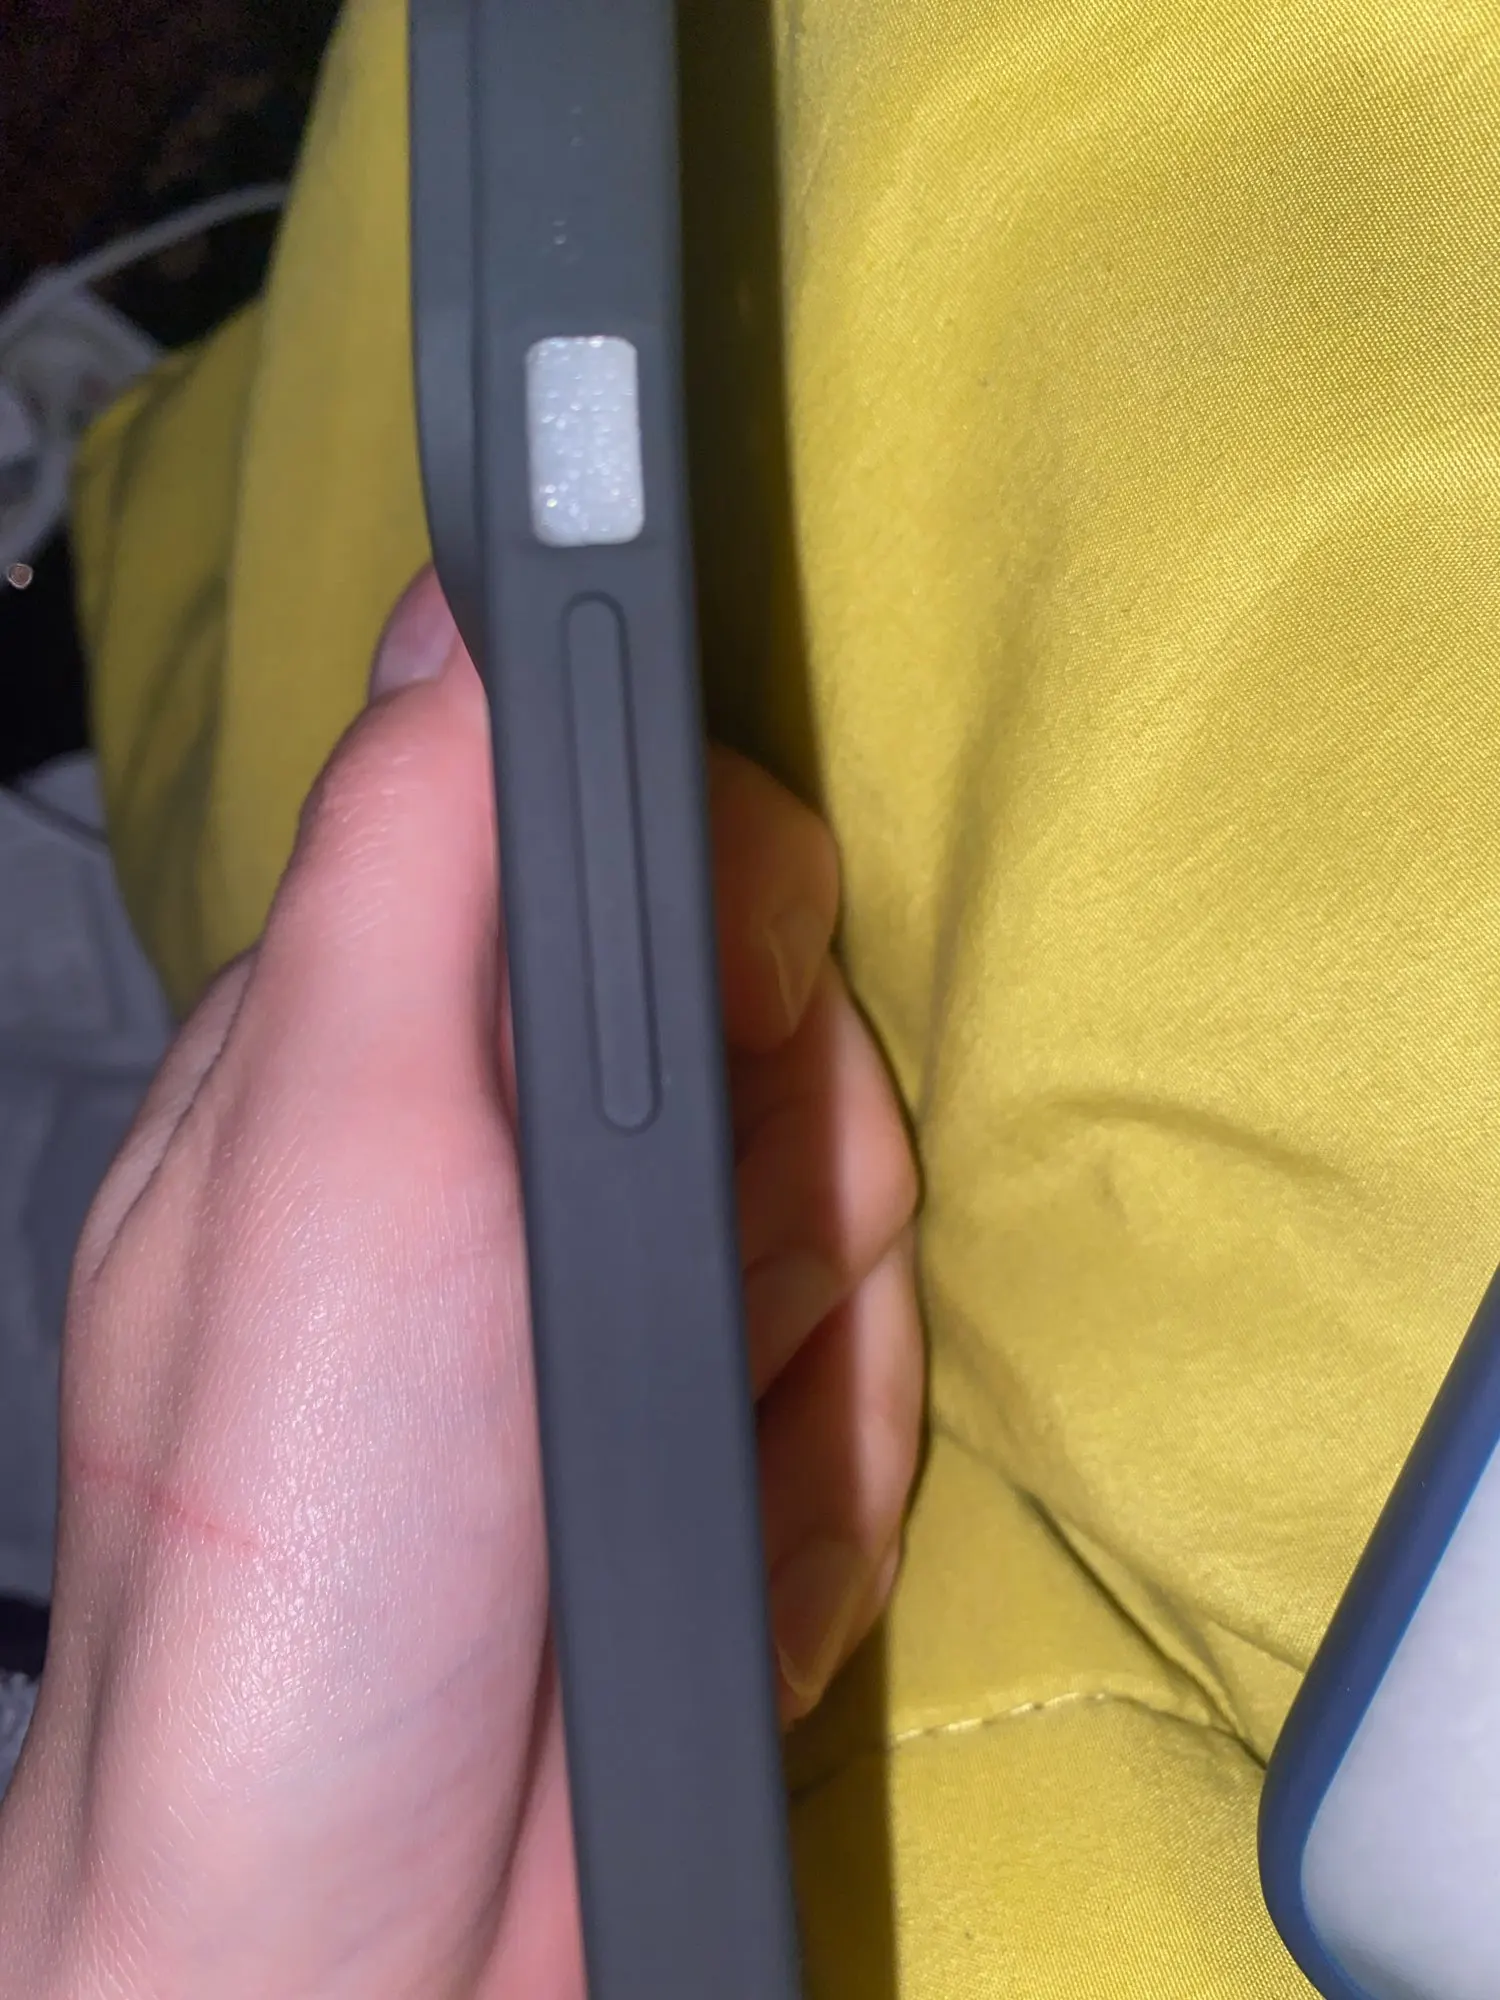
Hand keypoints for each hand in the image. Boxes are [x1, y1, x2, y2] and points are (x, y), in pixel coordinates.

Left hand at [0, 572, 922, 1998]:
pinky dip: (818, 1475)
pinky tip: (712, 1544)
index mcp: (414, 1039)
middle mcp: (535, 1154)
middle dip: (769, 1174)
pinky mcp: (742, 1442)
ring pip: (855, 1204)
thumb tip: (466, 608)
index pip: (654, 848)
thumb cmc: (303, 1530)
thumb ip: (409, 865)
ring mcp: (646, 1306)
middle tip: (659, 1297)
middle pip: (794, 1029)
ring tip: (666, 1460)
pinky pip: (879, 1375)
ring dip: (795, 1352)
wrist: (373, 1923)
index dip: (730, 909)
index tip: (728, 1011)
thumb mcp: (326, 1147)